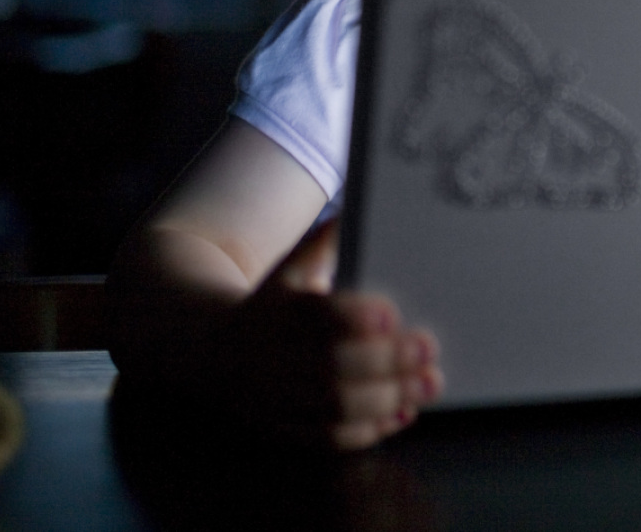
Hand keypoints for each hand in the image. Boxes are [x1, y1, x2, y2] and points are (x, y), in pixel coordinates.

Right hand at [219, 220, 443, 448]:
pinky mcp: (282, 429)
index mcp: (275, 312)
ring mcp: (274, 399)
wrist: (209, 348)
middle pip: (332, 367)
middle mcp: (272, 359)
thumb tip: (364, 201)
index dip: (353, 319)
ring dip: (388, 398)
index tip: (392, 315)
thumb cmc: (274, 301)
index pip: (316, 317)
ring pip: (334, 407)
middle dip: (387, 362)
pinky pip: (329, 438)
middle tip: (431, 350)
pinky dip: (369, 430)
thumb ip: (328, 240)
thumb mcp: (291, 266)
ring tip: (431, 383)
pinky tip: (403, 413)